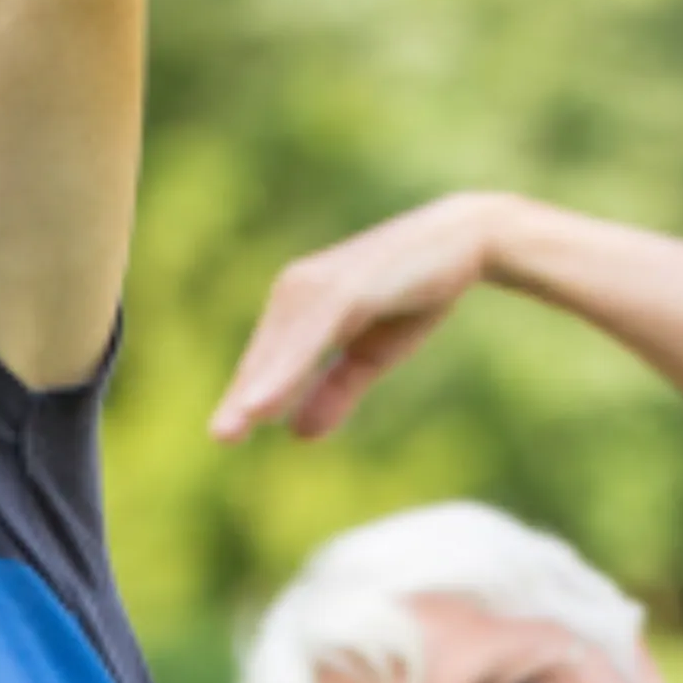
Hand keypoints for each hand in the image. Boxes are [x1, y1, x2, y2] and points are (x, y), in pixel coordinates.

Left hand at [209, 194, 506, 441]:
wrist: (465, 242)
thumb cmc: (413, 293)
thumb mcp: (370, 354)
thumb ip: (334, 390)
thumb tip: (296, 434)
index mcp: (299, 305)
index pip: (265, 361)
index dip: (245, 397)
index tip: (223, 435)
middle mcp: (298, 289)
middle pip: (263, 356)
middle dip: (239, 399)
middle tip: (218, 439)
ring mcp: (319, 285)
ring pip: (280, 350)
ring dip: (256, 390)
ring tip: (231, 429)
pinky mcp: (346, 287)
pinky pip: (310, 336)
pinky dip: (288, 370)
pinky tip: (268, 400)